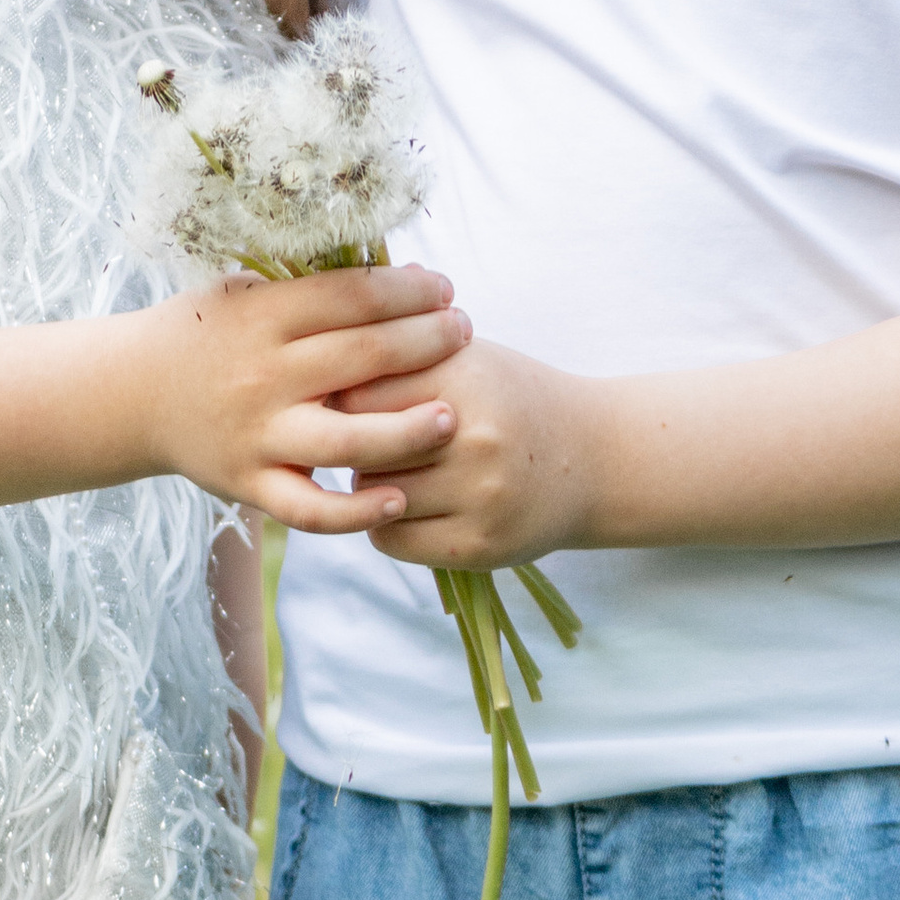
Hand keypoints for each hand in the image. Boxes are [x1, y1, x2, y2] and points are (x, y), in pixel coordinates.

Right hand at [137, 264, 470, 534]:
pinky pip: (310, 510)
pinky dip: (356, 512)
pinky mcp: (251, 484)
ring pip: (349, 438)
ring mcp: (258, 435)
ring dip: (410, 429)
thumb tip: (401, 275)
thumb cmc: (204, 334)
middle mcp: (263, 375)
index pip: (354, 296)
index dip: (409, 290)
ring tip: (452, 417)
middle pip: (364, 357)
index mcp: (263, 316)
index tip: (443, 288)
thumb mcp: (245, 293)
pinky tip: (399, 498)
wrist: (131, 394)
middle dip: (428, 342)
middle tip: (464, 333)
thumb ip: (311, 288)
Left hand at [344, 336, 602, 568]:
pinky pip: (390, 538)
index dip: (346, 395)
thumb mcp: (463, 355)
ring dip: (368, 484)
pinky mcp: (478, 546)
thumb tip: (310, 360)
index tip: (351, 397)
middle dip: (354, 441)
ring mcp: (478, 496)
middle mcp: (474, 437)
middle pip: (360, 444)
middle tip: (369, 435)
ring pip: (369, 494)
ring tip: (397, 467)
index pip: (358, 390)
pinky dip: (385, 522)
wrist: (589, 458)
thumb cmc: (508, 397)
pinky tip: (410, 502)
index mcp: (464, 377)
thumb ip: (396, 353)